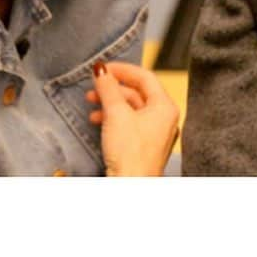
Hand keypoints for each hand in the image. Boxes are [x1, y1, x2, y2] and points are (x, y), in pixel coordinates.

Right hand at [87, 61, 178, 175]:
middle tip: (94, 86)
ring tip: (91, 104)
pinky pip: (130, 124)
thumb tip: (101, 70)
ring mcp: (156, 134)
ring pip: (132, 109)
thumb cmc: (129, 152)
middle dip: (113, 88)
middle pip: (138, 93)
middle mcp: (165, 118)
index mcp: (165, 106)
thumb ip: (108, 88)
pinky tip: (97, 121)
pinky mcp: (144, 147)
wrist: (129, 188)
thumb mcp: (116, 114)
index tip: (104, 68)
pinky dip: (114, 119)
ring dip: (110, 104)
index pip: (146, 77)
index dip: (123, 70)